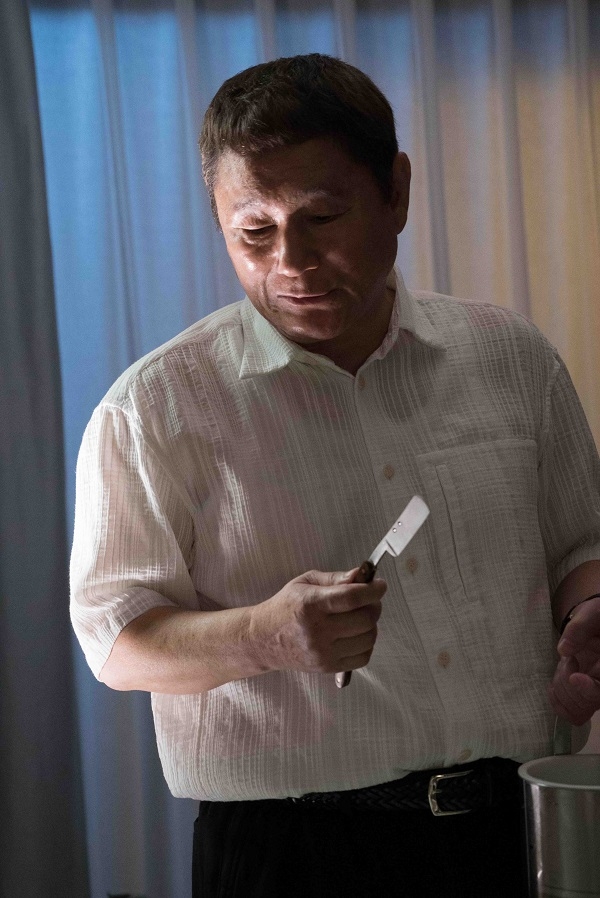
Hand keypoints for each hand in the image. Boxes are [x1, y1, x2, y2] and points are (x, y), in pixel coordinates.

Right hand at [247, 568, 385, 674]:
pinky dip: (366, 643)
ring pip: (367, 638)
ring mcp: (323, 652)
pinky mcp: (328, 667)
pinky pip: (363, 657)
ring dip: (372, 625)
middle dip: (374, 605)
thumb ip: (335, 578)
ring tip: (362, 616)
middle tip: (371, 599)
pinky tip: (357, 634)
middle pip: (364, 619)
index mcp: (311, 605)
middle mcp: (317, 631)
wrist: (264, 639)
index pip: (352, 598)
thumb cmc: (286, 607)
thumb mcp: (305, 583)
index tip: (380, 585)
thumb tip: (361, 575)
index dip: (372, 590)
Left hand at [548, 596, 599, 724]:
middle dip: (568, 681)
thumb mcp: (593, 613)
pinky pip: (571, 713)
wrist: (597, 625)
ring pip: (577, 710)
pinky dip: (557, 698)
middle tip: (570, 658)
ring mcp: (596, 694)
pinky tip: (558, 677)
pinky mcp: (584, 697)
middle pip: (587, 702)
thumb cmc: (598, 618)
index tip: (574, 676)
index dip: (587, 689)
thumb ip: (580, 628)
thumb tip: (563, 650)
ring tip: (567, 664)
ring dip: (561, 688)